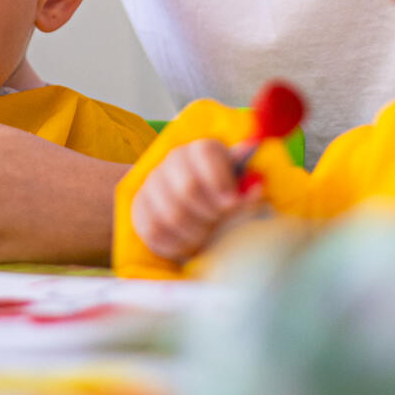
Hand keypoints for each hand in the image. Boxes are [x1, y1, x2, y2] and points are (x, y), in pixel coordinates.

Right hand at [130, 140, 262, 264]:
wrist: (200, 211)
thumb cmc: (225, 198)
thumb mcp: (242, 188)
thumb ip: (249, 184)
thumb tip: (254, 179)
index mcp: (202, 150)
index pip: (206, 153)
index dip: (220, 180)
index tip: (232, 203)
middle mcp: (174, 160)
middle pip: (188, 188)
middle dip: (210, 214)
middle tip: (221, 224)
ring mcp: (153, 182)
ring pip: (170, 214)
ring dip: (194, 233)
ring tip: (207, 236)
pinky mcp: (140, 206)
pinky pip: (153, 230)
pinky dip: (174, 244)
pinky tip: (189, 244)